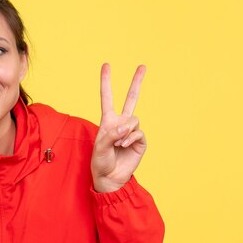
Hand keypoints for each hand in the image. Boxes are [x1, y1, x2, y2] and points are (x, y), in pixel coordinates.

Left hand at [91, 63, 146, 192]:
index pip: (107, 98)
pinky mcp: (140, 141)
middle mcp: (121, 123)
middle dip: (137, 82)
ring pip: (134, 119)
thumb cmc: (101, 162)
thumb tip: (126, 126)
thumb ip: (111, 135)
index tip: (106, 65)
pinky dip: (130, 138)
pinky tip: (124, 146)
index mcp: (108, 121)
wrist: (110, 177)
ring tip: (118, 144)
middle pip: (131, 98)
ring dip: (125, 131)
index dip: (106, 82)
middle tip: (143, 66)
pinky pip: (138, 132)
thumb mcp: (99, 147)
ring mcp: (132, 131)